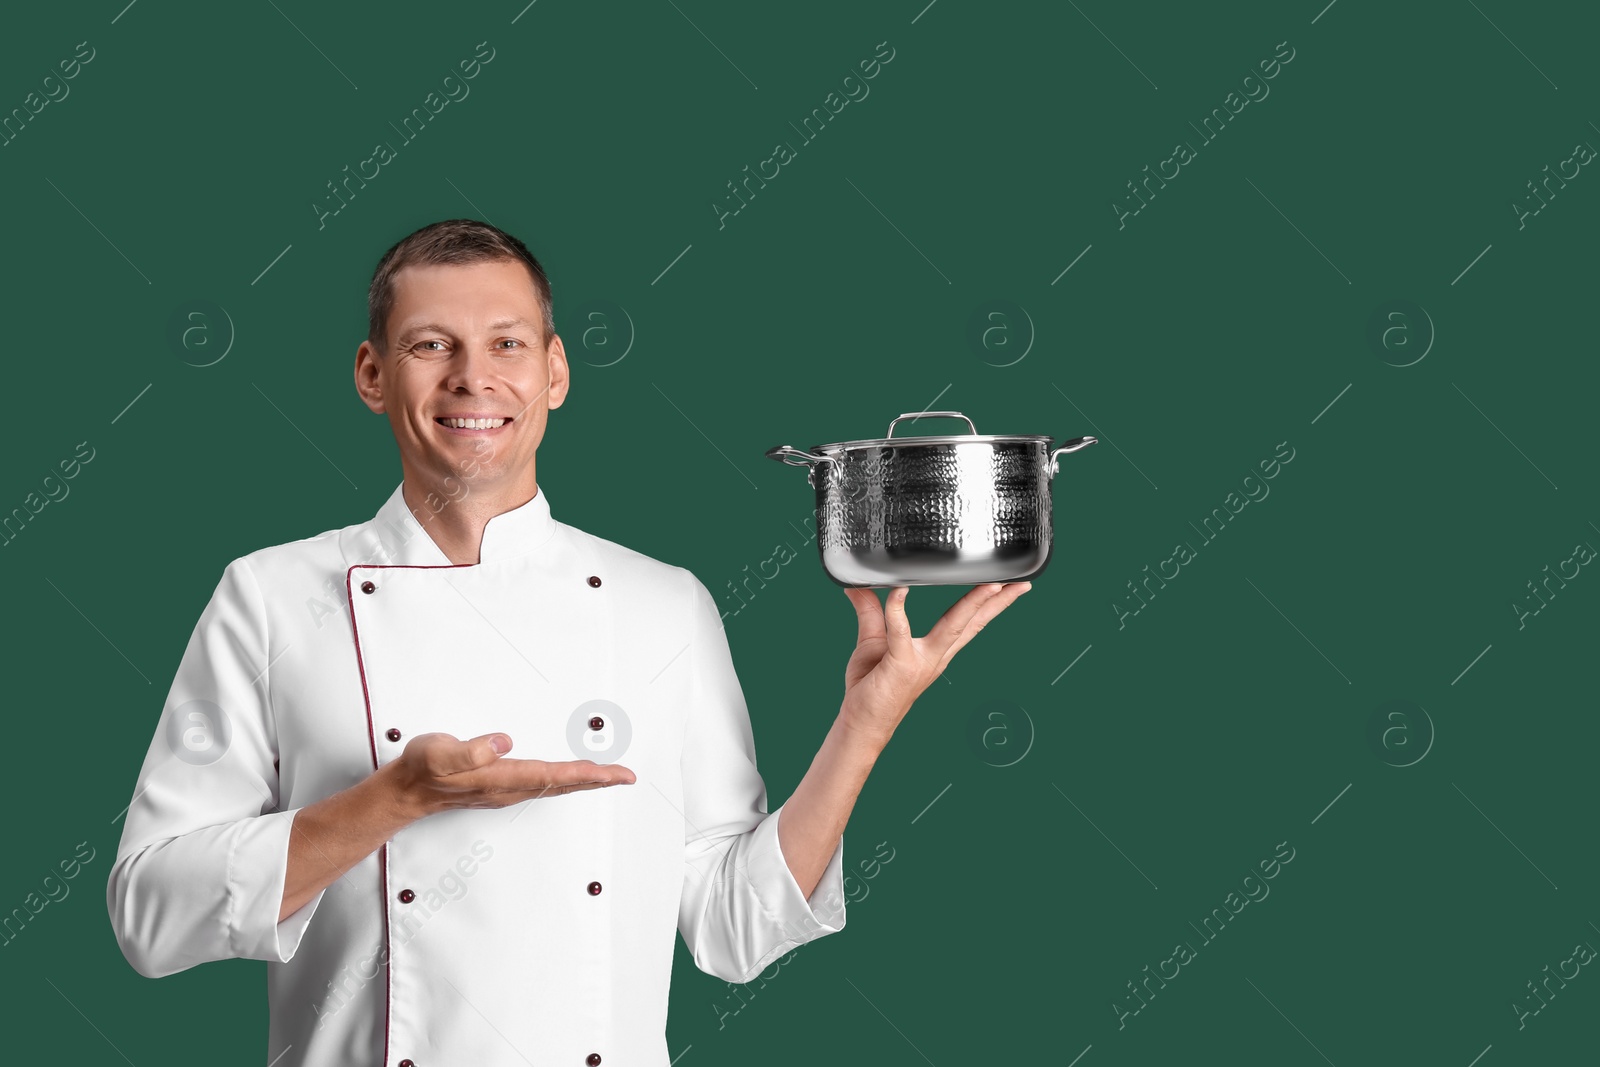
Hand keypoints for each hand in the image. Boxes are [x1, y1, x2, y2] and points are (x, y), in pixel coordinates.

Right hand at [386, 732, 635, 818]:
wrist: (406, 791)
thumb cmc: (422, 769)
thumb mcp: (438, 752)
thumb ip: (469, 749)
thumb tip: (504, 742)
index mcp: (500, 778)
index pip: (552, 776)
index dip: (586, 774)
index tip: (613, 773)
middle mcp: (509, 788)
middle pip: (563, 785)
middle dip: (597, 781)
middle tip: (627, 776)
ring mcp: (507, 790)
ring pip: (555, 787)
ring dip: (585, 782)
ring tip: (610, 775)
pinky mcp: (502, 787)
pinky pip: (544, 785)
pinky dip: (566, 781)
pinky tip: (573, 776)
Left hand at [838, 582, 1031, 742]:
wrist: (861, 724)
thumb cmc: (870, 688)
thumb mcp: (872, 642)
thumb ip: (870, 612)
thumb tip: (856, 586)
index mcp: (936, 651)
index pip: (968, 622)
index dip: (990, 604)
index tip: (1007, 584)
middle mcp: (936, 656)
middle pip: (973, 624)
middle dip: (997, 602)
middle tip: (1017, 582)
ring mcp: (921, 662)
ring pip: (953, 627)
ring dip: (972, 604)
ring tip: (991, 585)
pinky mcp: (901, 666)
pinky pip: (899, 633)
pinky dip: (898, 610)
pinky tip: (900, 592)